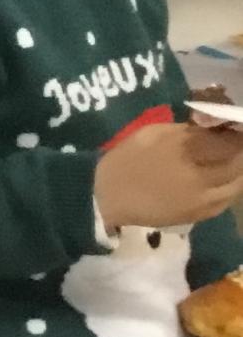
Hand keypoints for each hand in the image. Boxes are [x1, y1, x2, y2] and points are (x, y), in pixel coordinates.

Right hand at [95, 121, 242, 230]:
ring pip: (238, 180)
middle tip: (233, 141)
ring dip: (238, 166)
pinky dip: (231, 185)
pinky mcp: (202, 213)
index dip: (235, 130)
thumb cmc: (124, 162)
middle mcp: (199, 174)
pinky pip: (229, 198)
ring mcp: (203, 197)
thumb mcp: (149, 134)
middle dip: (238, 147)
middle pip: (238, 158)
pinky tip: (222, 178)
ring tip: (230, 158)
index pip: (228, 137)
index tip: (232, 124)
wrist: (106, 201)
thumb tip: (212, 123)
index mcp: (183, 149)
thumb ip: (184, 130)